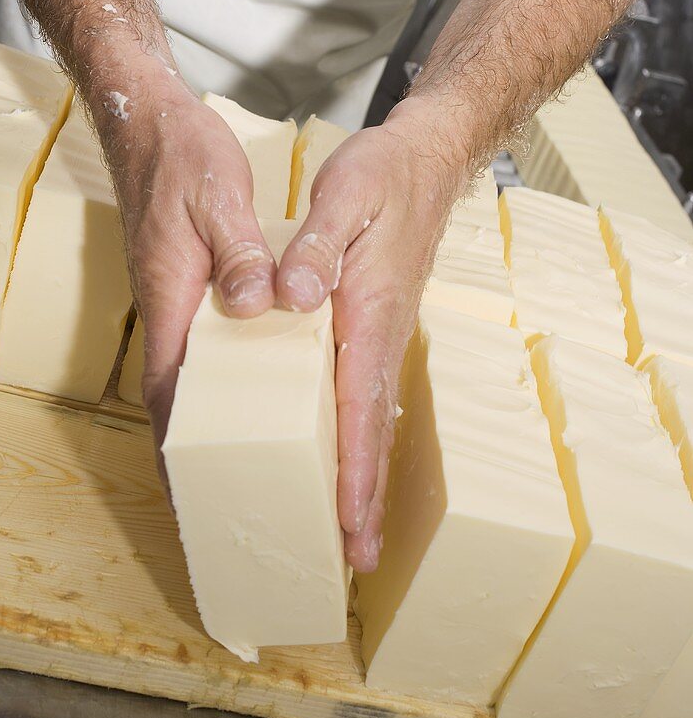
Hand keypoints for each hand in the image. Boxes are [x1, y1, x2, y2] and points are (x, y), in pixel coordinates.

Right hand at [103, 80, 276, 469]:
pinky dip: (228, 376)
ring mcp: (181, 300)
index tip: (194, 493)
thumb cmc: (181, 157)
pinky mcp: (193, 286)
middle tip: (231, 498)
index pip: (168, 389)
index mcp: (172, 297)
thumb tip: (256, 301)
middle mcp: (172, 309)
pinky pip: (209, 345)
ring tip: (252, 462)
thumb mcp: (217, 196)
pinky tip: (259, 387)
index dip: (182, 445)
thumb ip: (239, 251)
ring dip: (216, 419)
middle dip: (200, 450)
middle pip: (181, 397)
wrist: (152, 123)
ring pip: (195, 375)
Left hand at [277, 97, 463, 571]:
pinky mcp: (373, 325)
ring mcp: (381, 334)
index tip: (346, 521)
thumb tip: (293, 295)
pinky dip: (355, 437)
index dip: (353, 469)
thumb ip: (316, 246)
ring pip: (368, 417)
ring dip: (360, 475)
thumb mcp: (343, 197)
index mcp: (369, 313)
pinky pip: (362, 394)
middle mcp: (380, 335)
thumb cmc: (383, 178)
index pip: (359, 406)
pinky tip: (340, 457)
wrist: (425, 161)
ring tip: (347, 530)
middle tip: (353, 557)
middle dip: (363, 495)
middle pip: (371, 429)